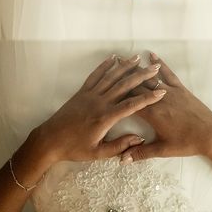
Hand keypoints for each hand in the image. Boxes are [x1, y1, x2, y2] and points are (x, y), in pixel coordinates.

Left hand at [35, 53, 167, 163]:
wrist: (50, 140)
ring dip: (124, 66)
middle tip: (154, 68)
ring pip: (110, 77)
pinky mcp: (81, 92)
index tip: (161, 91)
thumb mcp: (98, 153)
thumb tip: (139, 138)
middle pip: (124, 85)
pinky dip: (104, 66)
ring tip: (137, 58)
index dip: (148, 98)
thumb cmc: (75, 148)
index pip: (131, 105)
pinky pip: (95, 76)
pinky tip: (112, 59)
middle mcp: (99, 102)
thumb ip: (119, 146)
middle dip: (141, 76)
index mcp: (105, 118)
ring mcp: (89, 95)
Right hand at [117, 51, 211, 162]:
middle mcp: (159, 99)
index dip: (116, 96)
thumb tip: (122, 160)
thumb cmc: (186, 143)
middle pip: (136, 87)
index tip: (103, 89)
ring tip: (124, 60)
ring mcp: (170, 92)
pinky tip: (152, 56)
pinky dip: (160, 64)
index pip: (129, 103)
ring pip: (150, 78)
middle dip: (123, 79)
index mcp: (152, 114)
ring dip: (137, 69)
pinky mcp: (181, 89)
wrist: (210, 135)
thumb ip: (140, 153)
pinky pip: (168, 74)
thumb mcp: (162, 150)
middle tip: (109, 70)